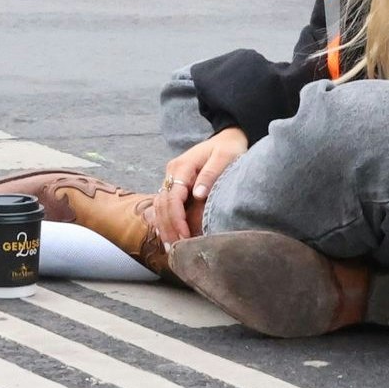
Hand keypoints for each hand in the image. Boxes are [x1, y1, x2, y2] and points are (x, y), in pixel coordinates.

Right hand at [157, 127, 246, 243]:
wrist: (227, 139)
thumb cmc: (228, 148)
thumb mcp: (224, 157)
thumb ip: (211, 174)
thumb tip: (197, 194)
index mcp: (182, 166)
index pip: (173, 197)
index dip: (176, 218)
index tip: (185, 236)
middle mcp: (172, 172)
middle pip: (162, 204)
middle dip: (168, 227)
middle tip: (176, 249)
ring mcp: (172, 178)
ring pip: (160, 206)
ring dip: (164, 226)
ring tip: (171, 248)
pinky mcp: (175, 185)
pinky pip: (165, 205)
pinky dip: (165, 221)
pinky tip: (168, 236)